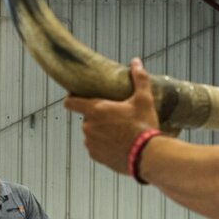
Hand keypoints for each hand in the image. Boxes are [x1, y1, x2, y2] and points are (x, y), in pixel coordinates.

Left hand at [63, 57, 160, 174]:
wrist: (147, 156)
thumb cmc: (143, 127)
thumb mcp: (143, 100)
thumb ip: (139, 79)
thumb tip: (136, 62)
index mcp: (95, 110)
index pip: (70, 102)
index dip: (71, 98)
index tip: (77, 96)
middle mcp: (88, 126)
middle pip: (86, 117)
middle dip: (97, 116)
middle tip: (113, 115)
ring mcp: (90, 143)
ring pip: (91, 133)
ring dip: (100, 131)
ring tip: (118, 131)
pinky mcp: (96, 157)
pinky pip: (95, 147)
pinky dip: (103, 145)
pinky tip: (117, 144)